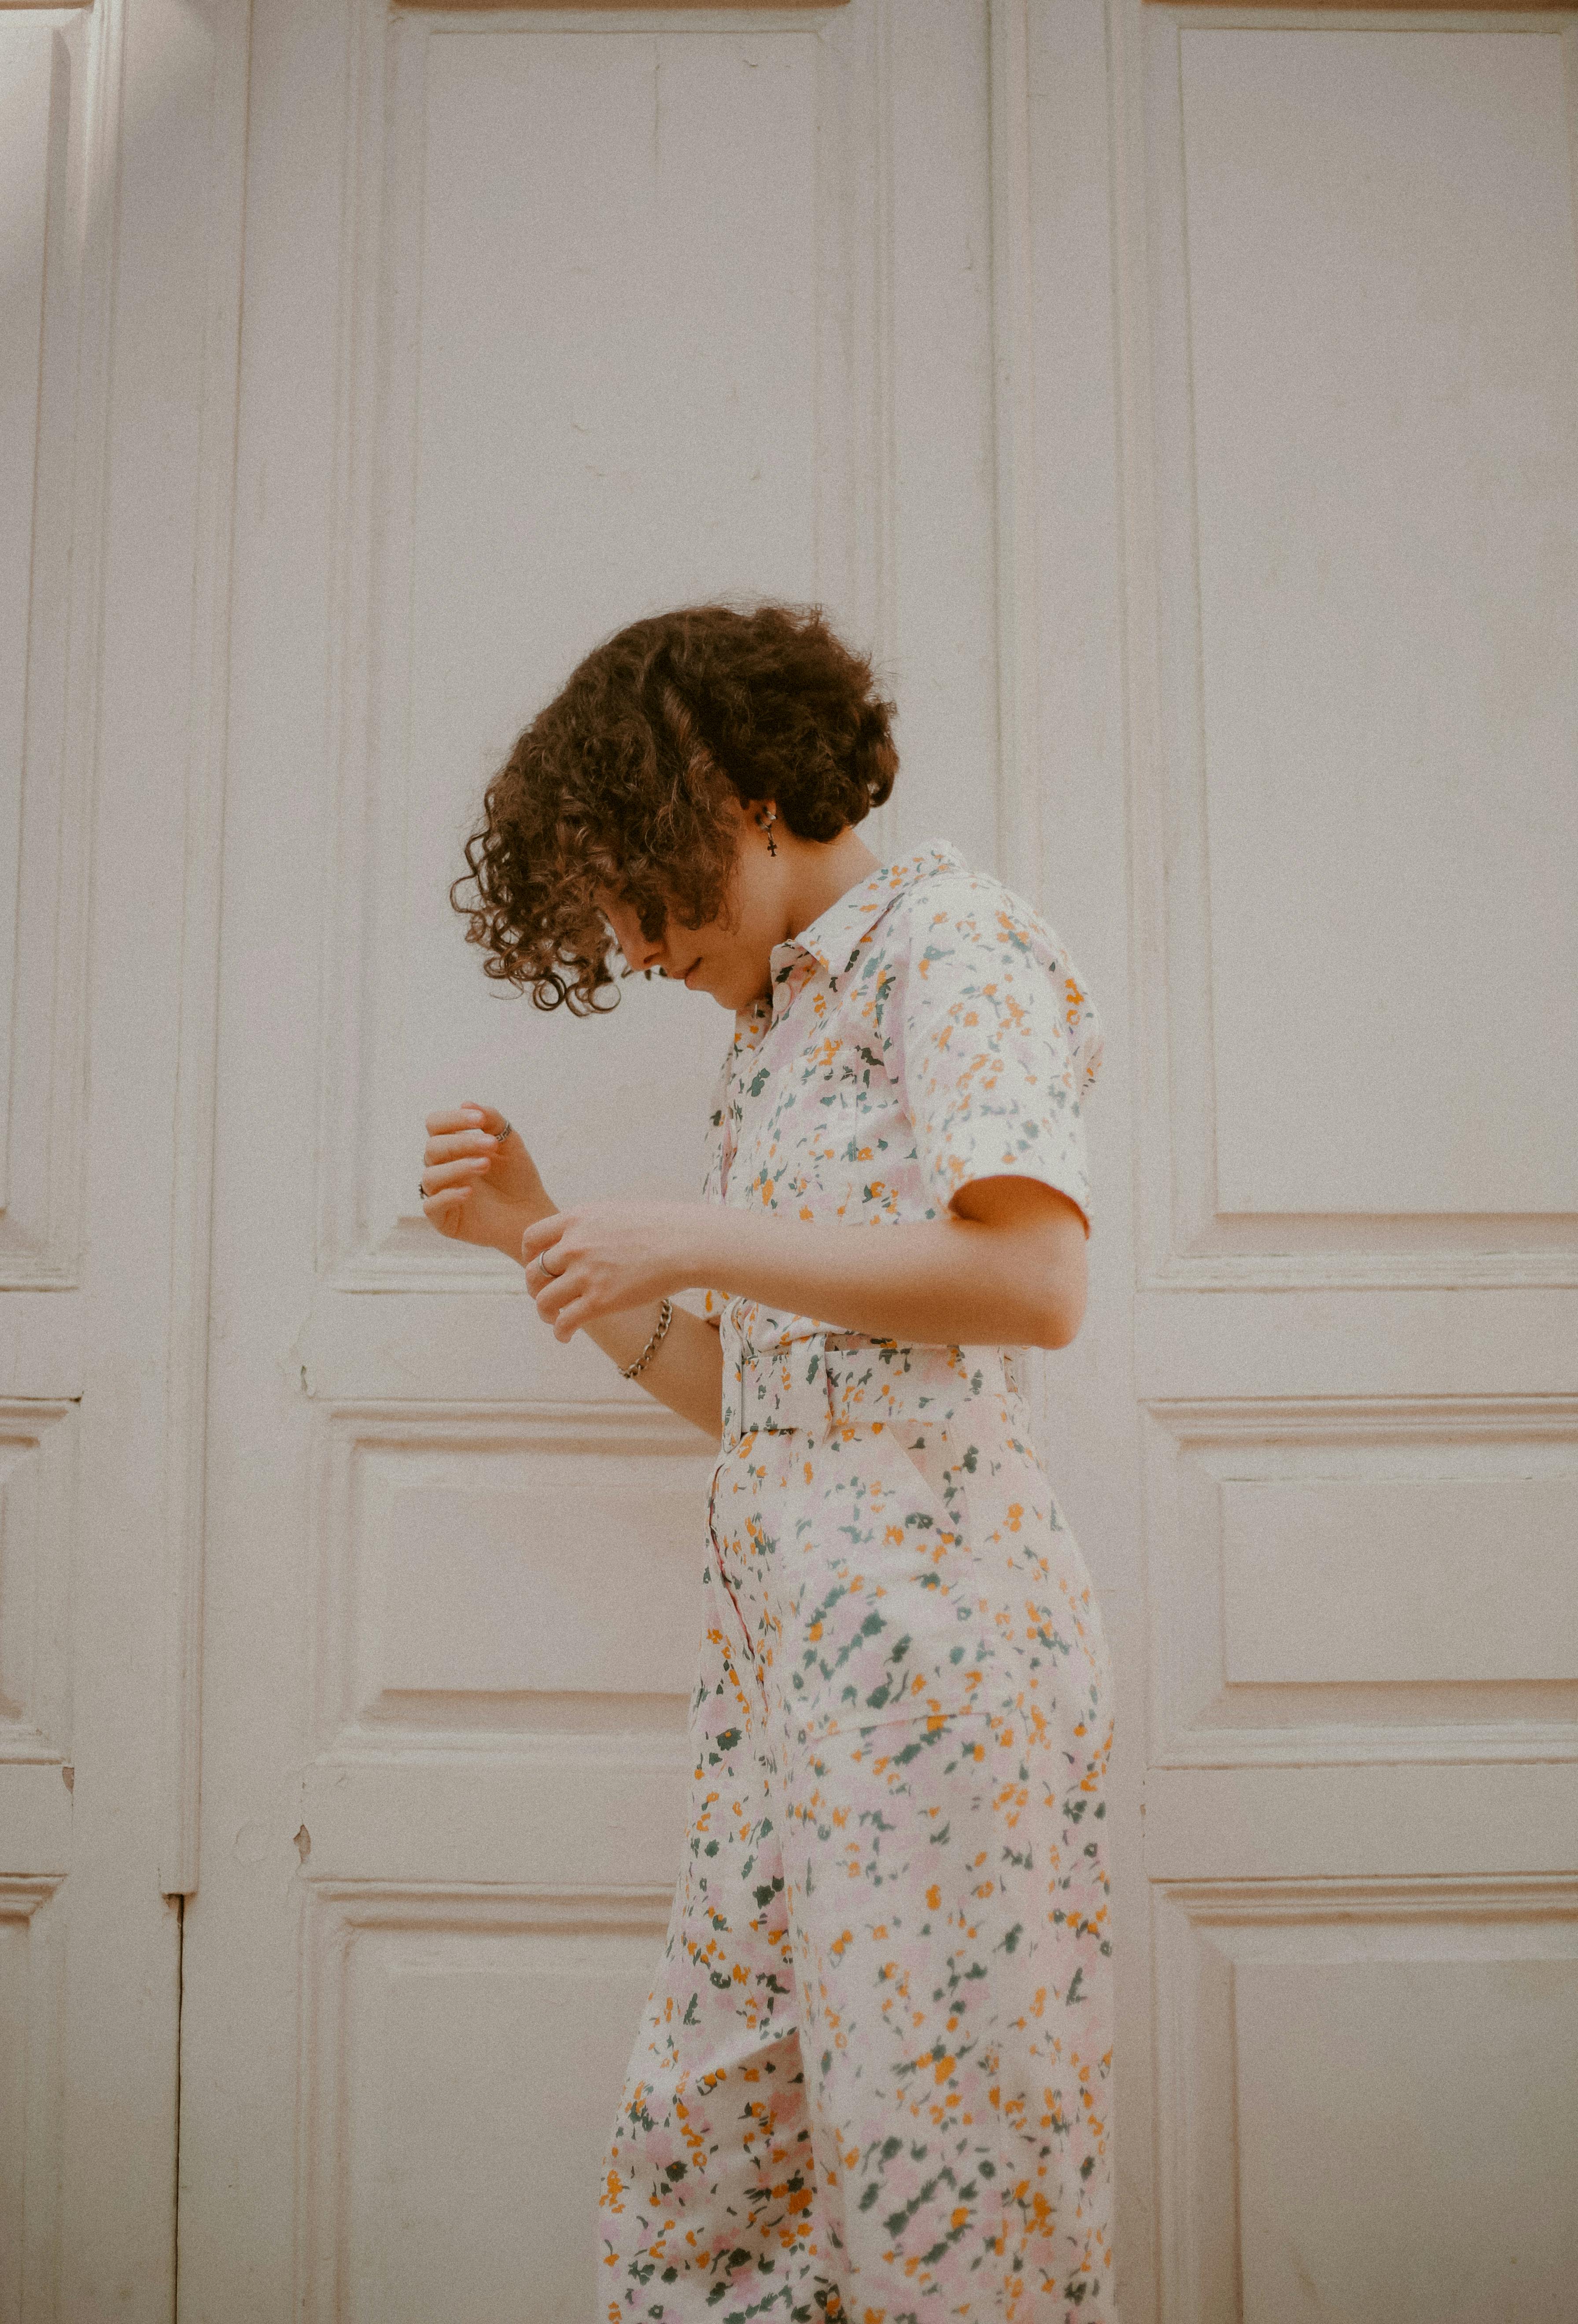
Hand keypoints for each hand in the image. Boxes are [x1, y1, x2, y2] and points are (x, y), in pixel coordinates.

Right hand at [419, 1101, 552, 1254]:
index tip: (479, 1119)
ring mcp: (440, 1194)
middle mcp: (441, 1168)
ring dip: (458, 1167)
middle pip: (433, 1148)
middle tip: (492, 1144)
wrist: (530, 1214)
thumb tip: (465, 1103)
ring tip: (486, 1164)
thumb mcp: (510, 1143)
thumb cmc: (517, 1177)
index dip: (453, 1119)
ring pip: (431, 1176)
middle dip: (462, 1143)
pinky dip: (448, 1196)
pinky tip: (470, 1191)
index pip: (436, 1125)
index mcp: (452, 1147)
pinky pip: (431, 1205)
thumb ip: (492, 1121)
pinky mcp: (443, 1219)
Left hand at [521, 1201, 697, 1340]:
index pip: (532, 1237)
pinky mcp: (600, 1301)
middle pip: (534, 1271)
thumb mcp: (617, 1213)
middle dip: (535, 1287)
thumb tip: (583, 1239)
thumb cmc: (663, 1226)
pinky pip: (565, 1322)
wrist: (689, 1242)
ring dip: (545, 1313)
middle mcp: (575, 1245)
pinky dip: (560, 1332)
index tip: (538, 1266)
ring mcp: (586, 1274)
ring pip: (544, 1301)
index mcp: (577, 1219)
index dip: (530, 1255)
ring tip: (554, 1320)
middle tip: (547, 1296)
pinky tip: (565, 1337)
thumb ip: (592, 1226)